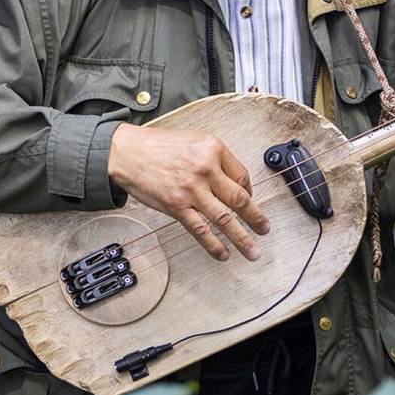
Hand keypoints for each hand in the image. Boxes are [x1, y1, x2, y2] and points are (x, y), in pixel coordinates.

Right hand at [107, 124, 270, 260]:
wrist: (128, 152)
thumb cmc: (159, 145)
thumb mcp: (194, 140)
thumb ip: (215, 158)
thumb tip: (233, 182)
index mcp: (213, 149)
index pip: (242, 176)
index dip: (249, 192)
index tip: (250, 201)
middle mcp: (206, 170)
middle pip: (240, 199)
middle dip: (256, 218)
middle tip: (265, 229)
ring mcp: (192, 190)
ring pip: (224, 218)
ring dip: (242, 238)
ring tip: (253, 251)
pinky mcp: (177, 206)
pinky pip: (200, 230)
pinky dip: (213, 245)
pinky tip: (223, 253)